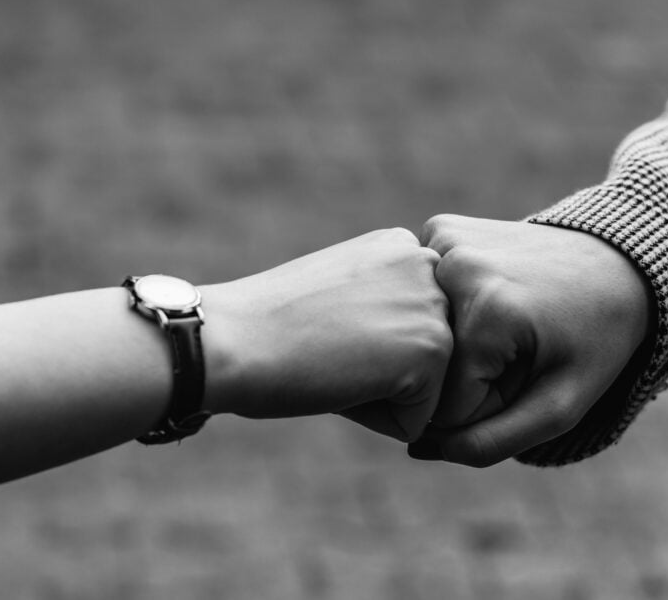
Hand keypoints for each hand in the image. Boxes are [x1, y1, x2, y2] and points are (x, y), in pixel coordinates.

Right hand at [199, 228, 451, 441]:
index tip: (325, 329)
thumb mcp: (341, 292)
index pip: (414, 330)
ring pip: (427, 391)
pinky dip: (376, 419)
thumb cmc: (269, 326)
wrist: (232, 340)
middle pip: (426, 360)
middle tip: (327, 346)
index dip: (366, 347)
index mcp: (404, 248)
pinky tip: (339, 382)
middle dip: (381, 373)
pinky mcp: (433, 349)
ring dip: (378, 395)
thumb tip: (411, 351)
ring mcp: (435, 305)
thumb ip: (384, 306)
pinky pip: (418, 419)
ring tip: (334, 360)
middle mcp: (428, 265)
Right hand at [411, 215, 650, 465]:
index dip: (488, 407)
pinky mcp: (438, 227)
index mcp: (488, 311)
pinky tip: (489, 297)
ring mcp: (442, 240)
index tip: (527, 377)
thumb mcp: (560, 408)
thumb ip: (492, 443)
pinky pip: (423, 295)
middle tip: (521, 351)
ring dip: (457, 343)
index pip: (446, 405)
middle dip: (469, 377)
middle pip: (430, 367)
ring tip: (507, 323)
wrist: (618, 261)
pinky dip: (450, 307)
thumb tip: (415, 449)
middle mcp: (455, 266)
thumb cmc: (594, 341)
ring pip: (422, 333)